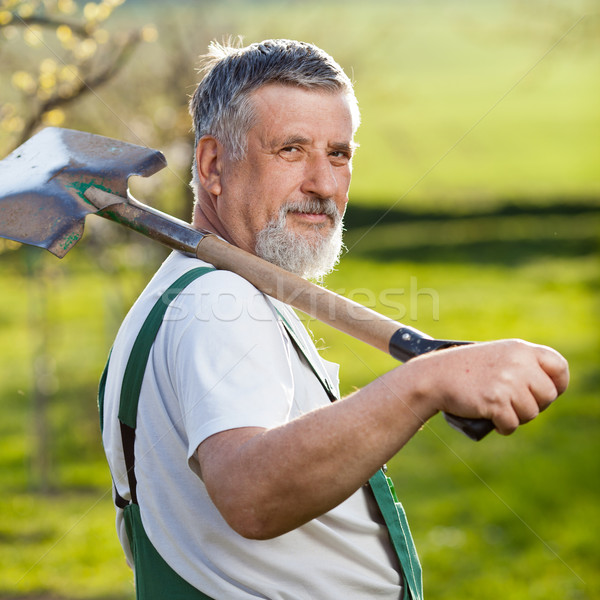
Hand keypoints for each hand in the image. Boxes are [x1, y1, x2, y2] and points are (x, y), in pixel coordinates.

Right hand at [409, 339, 569, 434]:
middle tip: (513, 404)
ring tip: (498, 408)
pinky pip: (512, 424)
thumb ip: (522, 365)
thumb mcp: (498, 356)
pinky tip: (492, 419)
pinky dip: (503, 427)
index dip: (557, 384)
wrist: (434, 376)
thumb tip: (550, 390)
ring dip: (516, 417)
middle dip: (534, 405)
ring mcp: (508, 381)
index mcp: (520, 349)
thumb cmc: (465, 369)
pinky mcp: (496, 401)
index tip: (545, 393)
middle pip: (548, 395)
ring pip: (531, 413)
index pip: (559, 367)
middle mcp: (518, 363)